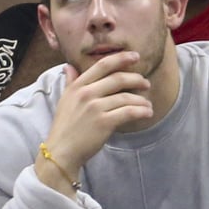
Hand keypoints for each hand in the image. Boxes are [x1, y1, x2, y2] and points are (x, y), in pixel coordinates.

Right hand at [37, 52, 151, 188]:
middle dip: (137, 79)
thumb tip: (69, 66)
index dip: (121, 58)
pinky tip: (147, 113)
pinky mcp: (104, 122)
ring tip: (148, 104)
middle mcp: (86, 94)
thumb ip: (70, 82)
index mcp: (78, 86)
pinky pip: (129, 112)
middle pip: (118, 79)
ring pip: (126, 97)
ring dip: (142, 100)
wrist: (61, 151)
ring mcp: (95, 108)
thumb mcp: (64, 100)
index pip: (102, 65)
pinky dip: (141, 111)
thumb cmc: (64, 127)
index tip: (135, 56)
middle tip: (146, 83)